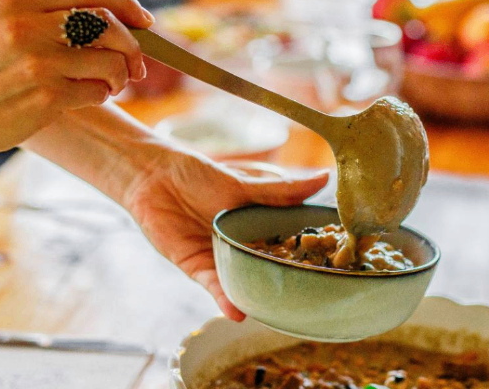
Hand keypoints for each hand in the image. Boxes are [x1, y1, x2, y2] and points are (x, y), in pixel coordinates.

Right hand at [0, 0, 151, 164]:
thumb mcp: (0, 28)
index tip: (144, 21)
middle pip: (108, 24)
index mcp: (17, 4)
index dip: (126, 4)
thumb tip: (116, 17)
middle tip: (135, 66)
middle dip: (132, 47)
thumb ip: (48, 16)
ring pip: (111, 61)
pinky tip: (84, 98)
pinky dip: (101, 96)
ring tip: (105, 85)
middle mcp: (28, 28)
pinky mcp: (47, 97)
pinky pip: (99, 91)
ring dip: (118, 77)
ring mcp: (38, 63)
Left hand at [122, 150, 329, 319]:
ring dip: (257, 296)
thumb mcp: (246, 185)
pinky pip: (214, 286)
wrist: (153, 178)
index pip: (289, 243)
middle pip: (268, 267)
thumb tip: (324, 178)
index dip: (309, 253)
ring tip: (278, 313)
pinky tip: (239, 311)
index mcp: (259, 224)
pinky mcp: (198, 267)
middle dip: (286, 282)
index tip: (335, 265)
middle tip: (312, 297)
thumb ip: (283, 191)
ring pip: (244, 280)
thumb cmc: (199, 175)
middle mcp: (243, 244)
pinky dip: (225, 299)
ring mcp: (222, 257)